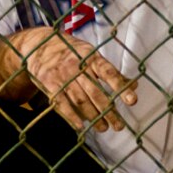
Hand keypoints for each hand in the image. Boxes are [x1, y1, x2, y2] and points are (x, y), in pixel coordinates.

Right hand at [12, 29, 138, 132]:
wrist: (38, 43)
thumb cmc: (70, 50)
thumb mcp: (90, 54)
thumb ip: (110, 71)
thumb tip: (134, 85)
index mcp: (91, 57)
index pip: (109, 73)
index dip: (121, 87)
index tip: (132, 101)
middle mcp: (77, 66)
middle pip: (95, 92)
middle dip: (108, 111)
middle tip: (119, 126)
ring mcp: (62, 75)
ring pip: (80, 99)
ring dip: (93, 116)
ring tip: (103, 128)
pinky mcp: (49, 83)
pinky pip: (61, 102)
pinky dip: (71, 116)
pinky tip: (81, 126)